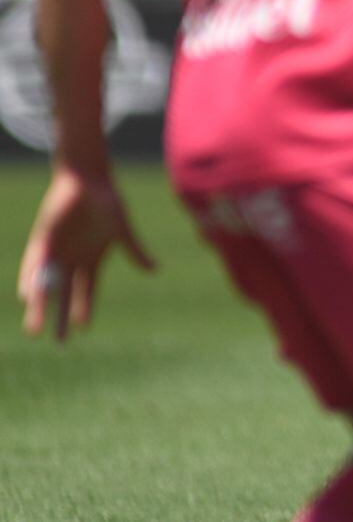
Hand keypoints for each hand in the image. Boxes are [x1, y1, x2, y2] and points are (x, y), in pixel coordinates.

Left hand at [18, 168, 155, 343]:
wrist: (85, 179)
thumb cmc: (108, 201)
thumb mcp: (123, 229)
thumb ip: (135, 250)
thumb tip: (155, 270)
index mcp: (93, 259)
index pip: (87, 291)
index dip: (84, 309)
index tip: (82, 328)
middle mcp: (72, 260)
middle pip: (65, 295)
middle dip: (60, 318)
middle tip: (58, 342)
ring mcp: (56, 251)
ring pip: (47, 286)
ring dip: (41, 308)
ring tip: (35, 330)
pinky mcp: (42, 240)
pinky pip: (34, 265)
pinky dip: (31, 281)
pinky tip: (28, 296)